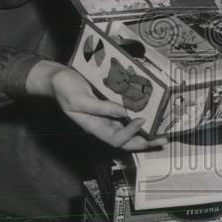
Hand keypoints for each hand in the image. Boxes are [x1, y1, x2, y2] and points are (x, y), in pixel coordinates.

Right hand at [35, 63, 166, 150]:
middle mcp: (104, 125)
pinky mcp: (111, 106)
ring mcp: (108, 117)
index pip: (116, 139)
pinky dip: (141, 117)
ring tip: (162, 131)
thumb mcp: (79, 99)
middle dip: (145, 142)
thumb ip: (100, 107)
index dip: (130, 133)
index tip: (141, 120)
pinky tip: (152, 114)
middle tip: (163, 139)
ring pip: (130, 131)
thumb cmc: (65, 89)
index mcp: (94, 127)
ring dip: (146, 133)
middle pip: (127, 141)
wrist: (58, 78)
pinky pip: (128, 116)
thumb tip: (123, 112)